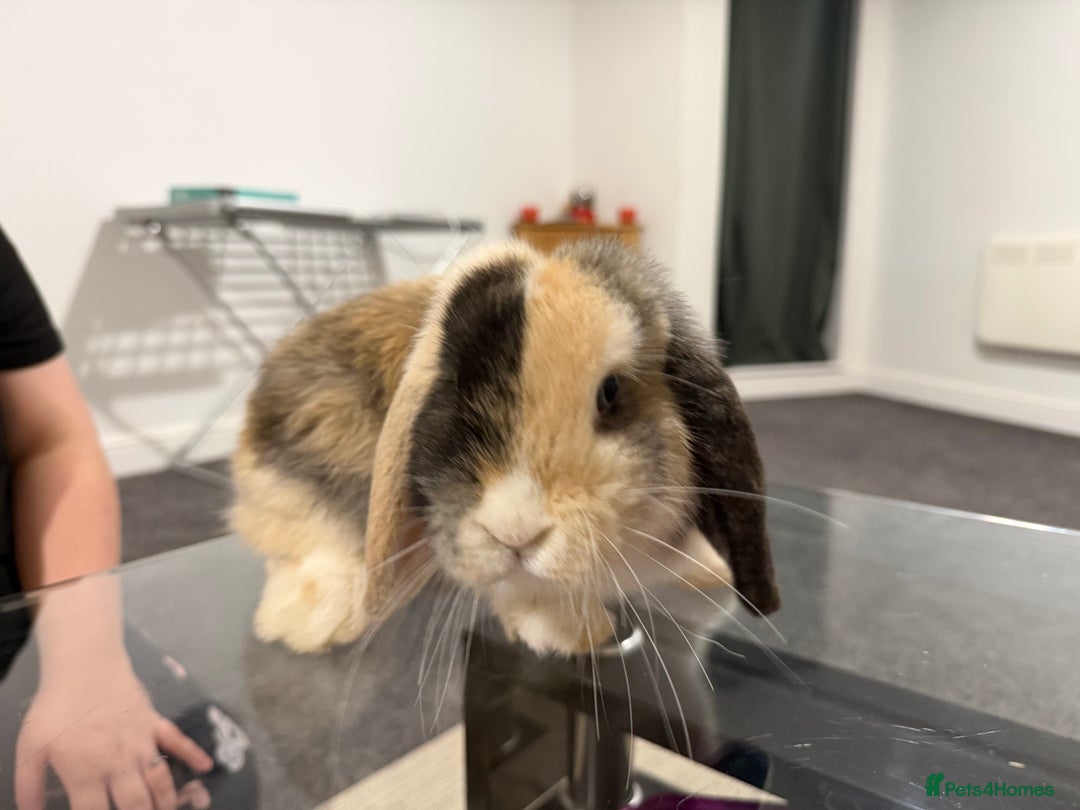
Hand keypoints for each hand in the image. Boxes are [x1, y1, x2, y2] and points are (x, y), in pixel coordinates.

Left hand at [14, 656, 213, 809]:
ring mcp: (142, 743)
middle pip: (136, 806)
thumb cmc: (55, 706)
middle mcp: (119, 763)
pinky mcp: (154, 724)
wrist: (85, 665)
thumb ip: (27, 787)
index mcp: (86, 772)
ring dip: (166, 803)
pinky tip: (206, 768)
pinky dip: (194, 755)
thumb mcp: (30, 748)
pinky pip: (178, 742)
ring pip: (161, 782)